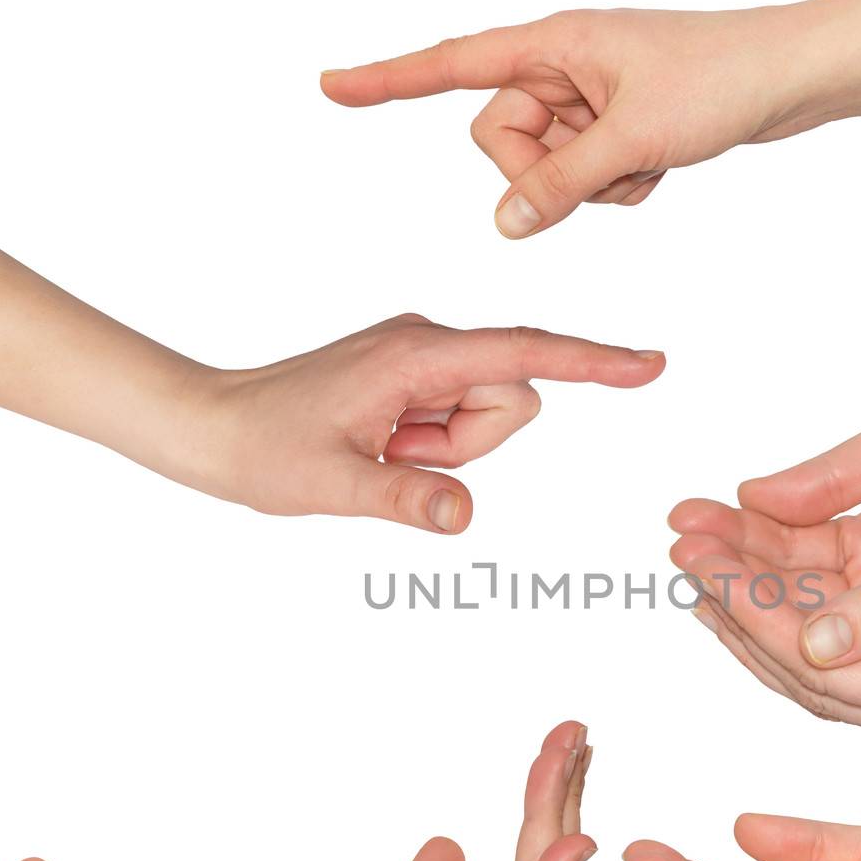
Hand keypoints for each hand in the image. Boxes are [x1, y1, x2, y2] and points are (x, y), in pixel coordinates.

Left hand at [189, 313, 662, 527]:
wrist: (211, 426)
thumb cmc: (262, 448)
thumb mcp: (329, 486)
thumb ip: (402, 498)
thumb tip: (463, 516)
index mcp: (415, 355)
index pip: (525, 356)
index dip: (591, 363)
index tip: (648, 366)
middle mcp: (427, 343)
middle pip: (512, 399)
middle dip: (471, 444)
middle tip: (394, 454)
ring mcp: (421, 360)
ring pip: (487, 415)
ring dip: (447, 450)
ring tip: (381, 449)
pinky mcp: (414, 377)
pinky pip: (457, 420)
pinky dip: (431, 446)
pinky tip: (380, 444)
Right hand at [321, 6, 829, 237]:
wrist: (792, 75)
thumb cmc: (721, 80)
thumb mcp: (631, 141)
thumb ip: (559, 185)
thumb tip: (502, 225)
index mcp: (552, 43)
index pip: (452, 65)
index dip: (388, 81)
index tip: (331, 86)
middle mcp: (561, 65)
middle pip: (498, 139)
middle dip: (540, 172)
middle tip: (602, 167)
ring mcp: (587, 99)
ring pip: (542, 167)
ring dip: (587, 186)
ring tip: (644, 163)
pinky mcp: (614, 126)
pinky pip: (583, 176)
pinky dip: (615, 186)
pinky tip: (658, 167)